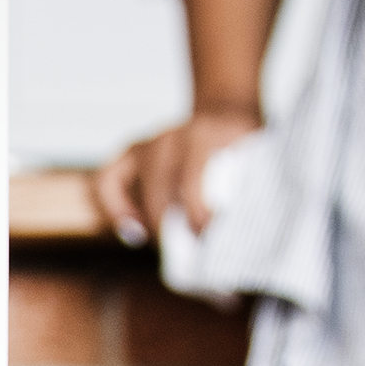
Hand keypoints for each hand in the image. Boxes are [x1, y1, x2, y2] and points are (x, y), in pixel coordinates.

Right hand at [91, 104, 264, 245]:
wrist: (226, 111)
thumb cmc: (243, 141)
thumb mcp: (257, 156)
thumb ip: (247, 187)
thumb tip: (240, 240)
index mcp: (204, 134)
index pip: (191, 180)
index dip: (197, 215)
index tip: (210, 238)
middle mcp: (169, 137)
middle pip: (156, 192)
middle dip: (171, 230)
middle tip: (191, 254)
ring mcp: (147, 143)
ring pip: (124, 185)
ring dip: (144, 221)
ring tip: (161, 245)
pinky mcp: (131, 153)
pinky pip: (108, 180)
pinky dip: (115, 208)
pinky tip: (135, 232)